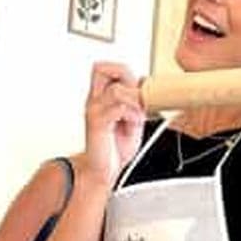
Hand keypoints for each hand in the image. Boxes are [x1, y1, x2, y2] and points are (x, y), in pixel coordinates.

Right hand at [83, 63, 144, 186]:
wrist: (101, 172)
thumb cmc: (113, 148)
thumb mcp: (131, 120)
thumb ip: (137, 104)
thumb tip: (147, 85)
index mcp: (100, 98)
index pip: (104, 68)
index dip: (122, 70)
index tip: (136, 86)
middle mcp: (94, 101)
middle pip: (103, 69)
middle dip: (126, 77)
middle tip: (136, 96)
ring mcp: (94, 111)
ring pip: (116, 90)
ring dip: (134, 101)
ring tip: (138, 117)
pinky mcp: (97, 124)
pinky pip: (118, 109)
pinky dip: (131, 115)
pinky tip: (132, 126)